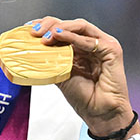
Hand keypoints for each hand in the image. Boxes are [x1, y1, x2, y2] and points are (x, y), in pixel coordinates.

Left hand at [27, 17, 134, 137]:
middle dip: (50, 25)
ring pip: (80, 27)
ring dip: (61, 28)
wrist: (100, 114)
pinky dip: (74, 37)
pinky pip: (90, 40)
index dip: (45, 26)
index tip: (28, 29)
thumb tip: (31, 50)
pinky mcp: (112, 50)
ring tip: (46, 36)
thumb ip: (51, 60)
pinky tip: (60, 37)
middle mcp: (91, 43)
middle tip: (35, 32)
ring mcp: (102, 45)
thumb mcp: (60, 75)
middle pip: (70, 24)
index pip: (62, 29)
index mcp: (79, 48)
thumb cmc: (85, 98)